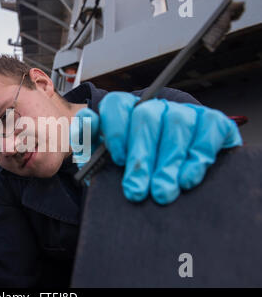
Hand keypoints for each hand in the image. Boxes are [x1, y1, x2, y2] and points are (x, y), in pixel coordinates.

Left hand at [70, 92, 241, 204]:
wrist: (166, 182)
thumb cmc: (132, 172)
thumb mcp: (106, 163)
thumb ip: (90, 148)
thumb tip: (83, 136)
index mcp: (126, 113)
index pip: (115, 105)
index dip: (115, 130)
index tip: (115, 158)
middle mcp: (155, 108)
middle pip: (146, 117)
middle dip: (141, 156)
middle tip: (136, 190)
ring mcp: (185, 113)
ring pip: (176, 123)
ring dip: (168, 161)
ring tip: (162, 191)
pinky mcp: (212, 123)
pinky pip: (208, 129)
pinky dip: (198, 155)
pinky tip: (187, 178)